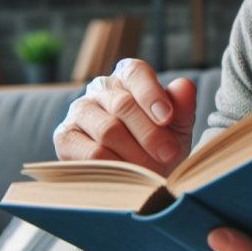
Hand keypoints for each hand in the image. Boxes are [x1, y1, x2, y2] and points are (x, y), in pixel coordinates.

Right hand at [53, 58, 196, 176]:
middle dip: (150, 134)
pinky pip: (90, 153)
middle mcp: (101, 88)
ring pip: (107, 130)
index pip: (136, 73)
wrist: (140, 177)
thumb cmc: (161, 146)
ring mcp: (80, 111)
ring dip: (135, 154)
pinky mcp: (65, 137)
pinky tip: (128, 174)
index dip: (152, 95)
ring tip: (151, 170)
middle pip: (123, 106)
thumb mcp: (179, 128)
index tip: (167, 117)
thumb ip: (182, 107)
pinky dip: (115, 166)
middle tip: (169, 154)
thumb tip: (186, 86)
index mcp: (129, 77)